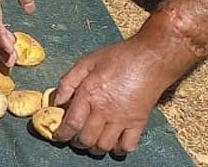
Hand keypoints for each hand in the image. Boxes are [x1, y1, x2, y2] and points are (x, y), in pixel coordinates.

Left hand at [52, 27, 198, 155]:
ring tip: (91, 141)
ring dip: (95, 148)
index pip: (71, 124)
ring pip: (104, 146)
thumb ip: (68, 81)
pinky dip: (118, 149)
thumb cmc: (119, 57)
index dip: (61, 134)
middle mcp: (105, 110)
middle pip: (86, 139)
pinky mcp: (138, 122)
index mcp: (90, 94)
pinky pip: (127, 146)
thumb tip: (56, 101)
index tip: (58, 136)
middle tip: (74, 137)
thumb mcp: (87, 62)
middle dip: (76, 142)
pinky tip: (113, 143)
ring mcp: (123, 119)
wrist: (150, 58)